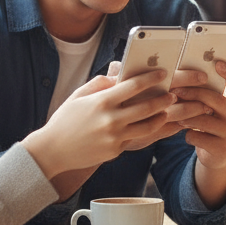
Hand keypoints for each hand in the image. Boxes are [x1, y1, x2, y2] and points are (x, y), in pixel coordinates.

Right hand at [22, 70, 177, 179]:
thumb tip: (119, 76)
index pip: (134, 86)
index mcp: (102, 101)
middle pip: (147, 107)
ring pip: (147, 127)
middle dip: (164, 99)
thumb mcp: (79, 95)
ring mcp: (114, 137)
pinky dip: (143, 131)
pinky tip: (150, 126)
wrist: (52, 151)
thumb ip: (100, 83)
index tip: (163, 73)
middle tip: (173, 94)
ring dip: (160, 118)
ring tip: (166, 112)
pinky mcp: (115, 151)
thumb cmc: (65, 120)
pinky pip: (134, 139)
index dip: (152, 78)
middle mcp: (110, 119)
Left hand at [170, 61, 225, 208]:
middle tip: (174, 91)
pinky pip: (196, 136)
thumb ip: (207, 91)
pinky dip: (187, 135)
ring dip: (185, 116)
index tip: (217, 63)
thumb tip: (184, 72)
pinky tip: (187, 135)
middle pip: (213, 98)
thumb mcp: (214, 106)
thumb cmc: (210, 121)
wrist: (217, 154)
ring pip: (201, 119)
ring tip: (177, 115)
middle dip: (191, 94)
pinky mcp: (222, 148)